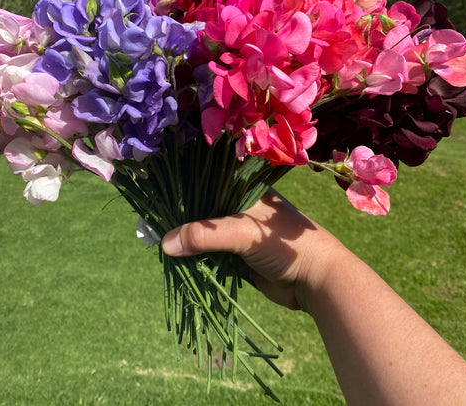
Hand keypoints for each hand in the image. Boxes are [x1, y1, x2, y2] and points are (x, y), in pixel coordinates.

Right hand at [161, 189, 333, 310]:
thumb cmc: (285, 244)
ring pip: (204, 233)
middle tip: (149, 224)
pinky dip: (195, 257)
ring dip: (185, 240)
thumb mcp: (243, 232)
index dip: (182, 190)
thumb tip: (164, 243)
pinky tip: (175, 258)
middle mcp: (239, 207)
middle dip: (179, 218)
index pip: (205, 183)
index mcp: (243, 190)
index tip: (155, 197)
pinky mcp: (238, 256)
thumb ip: (205, 235)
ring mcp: (238, 232)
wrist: (315, 281)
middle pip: (202, 210)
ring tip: (155, 241)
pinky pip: (210, 254)